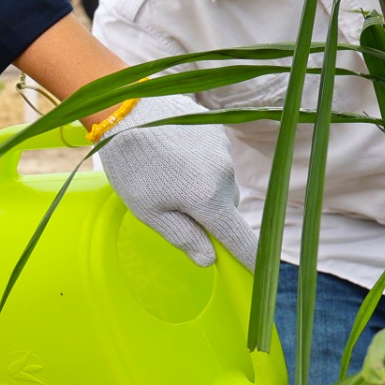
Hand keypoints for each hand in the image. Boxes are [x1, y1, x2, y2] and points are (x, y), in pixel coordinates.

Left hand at [93, 94, 257, 269]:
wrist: (125, 109)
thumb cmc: (131, 165)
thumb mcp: (149, 211)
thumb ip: (183, 237)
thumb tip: (209, 259)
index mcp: (209, 199)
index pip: (241, 239)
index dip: (252, 260)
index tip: (260, 274)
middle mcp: (225, 174)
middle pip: (228, 208)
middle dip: (210, 214)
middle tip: (173, 206)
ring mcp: (224, 149)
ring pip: (222, 182)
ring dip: (204, 186)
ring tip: (167, 173)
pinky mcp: (217, 130)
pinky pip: (216, 159)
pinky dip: (201, 163)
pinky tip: (173, 153)